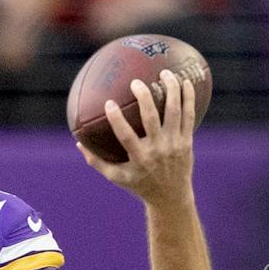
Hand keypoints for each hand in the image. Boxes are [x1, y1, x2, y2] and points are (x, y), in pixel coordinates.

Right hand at [77, 70, 196, 207]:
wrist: (171, 197)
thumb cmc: (140, 185)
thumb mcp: (117, 177)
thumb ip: (97, 161)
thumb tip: (78, 143)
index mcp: (139, 159)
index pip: (126, 136)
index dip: (117, 119)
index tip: (108, 103)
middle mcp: (157, 150)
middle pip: (151, 118)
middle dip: (144, 97)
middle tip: (136, 82)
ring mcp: (174, 145)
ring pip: (174, 112)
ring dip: (171, 89)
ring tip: (165, 72)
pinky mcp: (187, 141)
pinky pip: (190, 116)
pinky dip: (188, 98)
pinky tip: (185, 81)